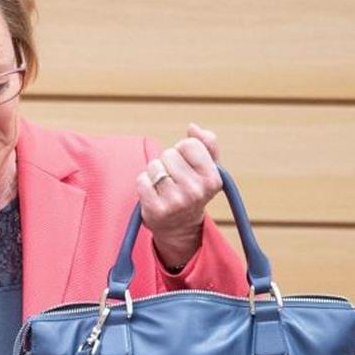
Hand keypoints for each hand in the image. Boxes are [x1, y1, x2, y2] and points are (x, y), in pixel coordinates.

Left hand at [135, 123, 223, 269]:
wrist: (180, 226)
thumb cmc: (193, 189)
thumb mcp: (208, 169)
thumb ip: (207, 144)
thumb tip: (192, 127)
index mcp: (212, 179)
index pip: (189, 144)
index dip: (183, 151)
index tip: (186, 165)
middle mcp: (196, 192)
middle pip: (169, 154)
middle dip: (168, 162)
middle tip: (174, 179)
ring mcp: (176, 202)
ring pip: (154, 166)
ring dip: (155, 173)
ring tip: (164, 187)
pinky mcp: (155, 209)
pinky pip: (142, 180)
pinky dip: (144, 184)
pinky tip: (154, 195)